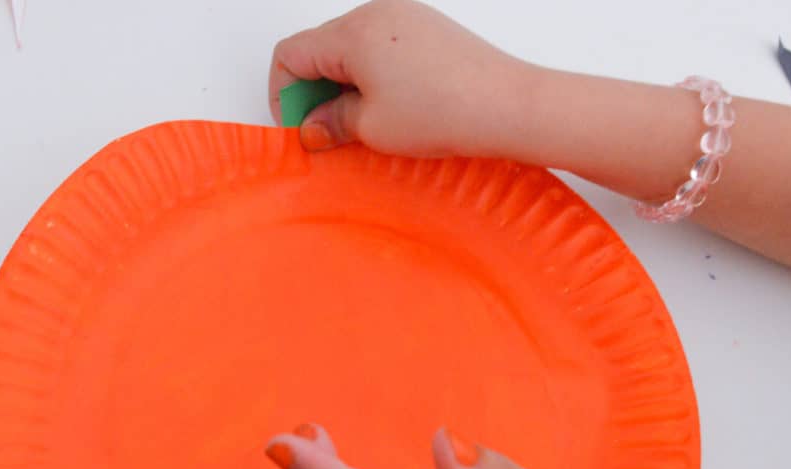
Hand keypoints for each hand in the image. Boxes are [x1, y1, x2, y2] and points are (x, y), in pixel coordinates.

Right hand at [268, 0, 534, 155]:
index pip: (292, 55)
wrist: (505, 106)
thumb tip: (312, 128)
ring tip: (361, 124)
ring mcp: (404, 16)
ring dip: (343, 85)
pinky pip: (380, 48)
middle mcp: (375, 13)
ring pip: (350, 48)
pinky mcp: (426, 28)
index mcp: (352, 32)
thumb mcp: (371, 127)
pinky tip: (388, 109)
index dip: (285, 96)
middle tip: (327, 132)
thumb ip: (330, 123)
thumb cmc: (443, 112)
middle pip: (319, 48)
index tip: (301, 128)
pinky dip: (371, 76)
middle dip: (314, 91)